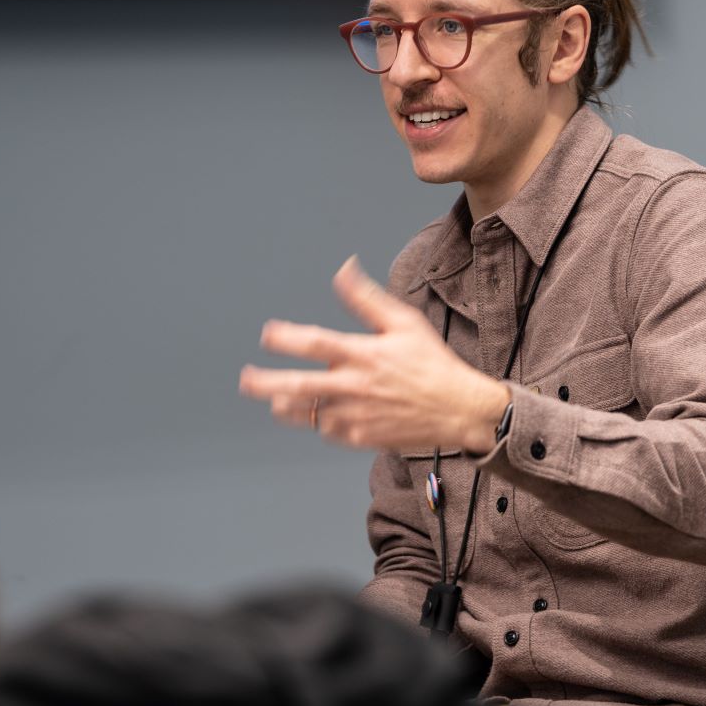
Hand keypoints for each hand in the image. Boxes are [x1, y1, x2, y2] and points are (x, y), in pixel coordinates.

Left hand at [239, 257, 510, 453]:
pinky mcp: (362, 437)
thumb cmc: (433, 363)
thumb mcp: (405, 323)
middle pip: (300, 386)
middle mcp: (356, 386)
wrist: (460, 410)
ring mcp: (357, 415)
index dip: (287, 337)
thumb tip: (343, 269)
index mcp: (365, 354)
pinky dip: (321, 422)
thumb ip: (367, 299)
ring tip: (275, 401)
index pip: (316, 343)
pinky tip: (321, 414)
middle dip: (267, 383)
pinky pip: (330, 430)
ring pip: (309, 414)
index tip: (268, 334)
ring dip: (287, 407)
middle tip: (245, 380)